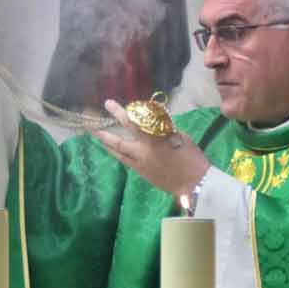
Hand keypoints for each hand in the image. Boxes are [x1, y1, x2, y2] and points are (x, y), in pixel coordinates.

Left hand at [94, 99, 210, 196]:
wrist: (195, 183)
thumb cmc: (192, 157)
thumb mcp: (180, 136)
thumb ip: (164, 129)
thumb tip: (153, 122)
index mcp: (155, 139)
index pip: (134, 122)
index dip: (120, 113)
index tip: (109, 104)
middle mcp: (144, 151)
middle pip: (119, 140)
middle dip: (105, 131)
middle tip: (93, 124)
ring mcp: (140, 164)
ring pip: (118, 153)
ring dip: (107, 144)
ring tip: (98, 136)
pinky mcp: (142, 173)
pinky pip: (125, 161)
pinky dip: (118, 153)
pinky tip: (113, 149)